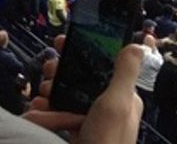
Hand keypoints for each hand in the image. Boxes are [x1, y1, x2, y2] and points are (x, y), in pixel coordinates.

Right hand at [24, 35, 144, 143]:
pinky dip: (45, 110)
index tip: (64, 42)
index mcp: (122, 97)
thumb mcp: (117, 104)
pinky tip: (39, 109)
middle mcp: (106, 106)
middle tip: (49, 71)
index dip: (84, 51)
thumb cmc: (106, 143)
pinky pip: (56, 113)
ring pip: (65, 93)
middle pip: (80, 77)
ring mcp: (89, 119)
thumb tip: (137, 45)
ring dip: (50, 90)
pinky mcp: (74, 132)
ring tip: (44, 94)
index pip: (103, 64)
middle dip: (61, 72)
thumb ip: (124, 74)